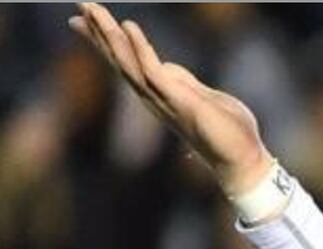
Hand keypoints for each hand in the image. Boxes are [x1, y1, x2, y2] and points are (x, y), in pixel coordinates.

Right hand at [70, 2, 271, 194]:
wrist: (243, 160)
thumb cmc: (228, 132)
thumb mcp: (200, 97)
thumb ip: (182, 83)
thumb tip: (167, 70)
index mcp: (160, 95)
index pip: (126, 64)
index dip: (105, 42)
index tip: (83, 20)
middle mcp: (156, 99)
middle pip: (120, 62)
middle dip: (99, 33)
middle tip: (79, 5)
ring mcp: (166, 101)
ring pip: (128, 65)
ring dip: (109, 37)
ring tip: (93, 10)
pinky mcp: (180, 101)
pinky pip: (153, 72)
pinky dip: (140, 48)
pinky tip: (128, 26)